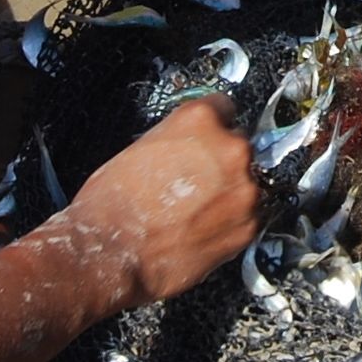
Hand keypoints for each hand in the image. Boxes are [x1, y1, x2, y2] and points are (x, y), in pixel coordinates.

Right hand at [61, 94, 260, 305]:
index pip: (223, 108)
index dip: (210, 127)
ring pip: (246, 182)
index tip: (206, 139)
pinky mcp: (249, 225)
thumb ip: (178, 139)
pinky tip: (201, 228)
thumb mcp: (141, 147)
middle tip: (193, 182)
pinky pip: (248, 215)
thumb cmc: (114, 203)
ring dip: (228, 192)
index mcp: (200, 119)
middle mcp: (230, 148)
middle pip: (238, 145)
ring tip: (194, 210)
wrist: (113, 253)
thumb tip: (191, 147)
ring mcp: (245, 189)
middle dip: (220, 161)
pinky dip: (231, 221)